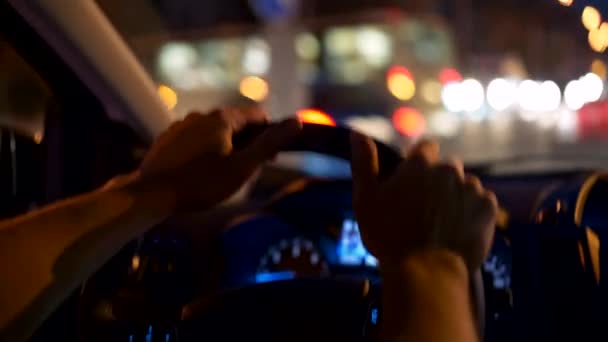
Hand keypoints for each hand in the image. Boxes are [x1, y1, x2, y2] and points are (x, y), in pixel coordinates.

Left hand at [130, 107, 300, 211]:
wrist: (151, 194)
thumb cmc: (201, 184)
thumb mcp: (242, 167)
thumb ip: (270, 144)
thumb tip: (297, 121)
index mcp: (221, 119)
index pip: (256, 116)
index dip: (269, 134)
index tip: (270, 158)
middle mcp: (200, 115)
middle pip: (234, 124)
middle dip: (247, 143)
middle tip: (249, 170)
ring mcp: (180, 126)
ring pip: (213, 132)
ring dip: (225, 147)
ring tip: (224, 173)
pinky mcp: (166, 139)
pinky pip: (194, 140)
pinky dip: (204, 150)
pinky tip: (200, 171)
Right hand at [350, 133, 496, 269]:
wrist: (425, 271)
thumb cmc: (388, 235)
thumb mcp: (365, 198)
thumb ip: (364, 162)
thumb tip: (356, 132)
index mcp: (420, 163)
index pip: (425, 147)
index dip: (419, 163)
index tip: (412, 183)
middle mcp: (449, 169)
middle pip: (448, 167)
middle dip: (439, 181)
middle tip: (426, 208)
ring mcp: (471, 188)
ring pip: (465, 185)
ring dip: (457, 196)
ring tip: (444, 222)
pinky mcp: (489, 208)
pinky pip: (482, 202)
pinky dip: (473, 212)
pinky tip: (459, 229)